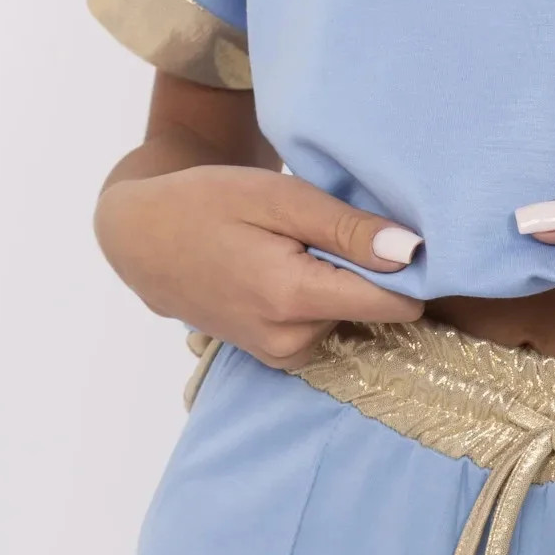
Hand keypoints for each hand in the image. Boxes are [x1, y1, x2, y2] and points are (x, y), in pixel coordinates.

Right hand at [95, 165, 425, 369]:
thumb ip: (347, 228)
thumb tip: (412, 253)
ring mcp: (280, 354)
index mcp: (293, 297)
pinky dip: (321, 300)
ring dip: (340, 284)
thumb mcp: (279, 196)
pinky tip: (291, 270)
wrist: (142, 237)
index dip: (409, 272)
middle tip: (328, 233)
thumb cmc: (208, 203)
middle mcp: (290, 339)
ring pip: (352, 319)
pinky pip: (327, 328)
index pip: (395, 304)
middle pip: (374, 310)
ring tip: (299, 249)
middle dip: (367, 273)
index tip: (403, 243)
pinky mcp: (275, 357)